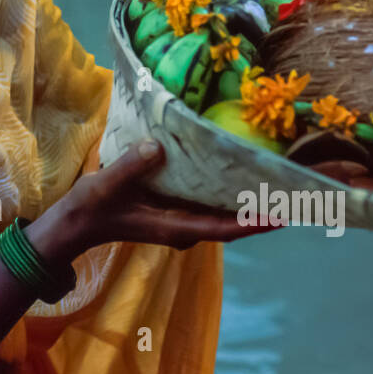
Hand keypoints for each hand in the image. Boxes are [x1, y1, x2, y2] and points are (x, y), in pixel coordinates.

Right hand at [63, 140, 284, 250]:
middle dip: (263, 210)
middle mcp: (184, 226)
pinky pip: (211, 203)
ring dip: (250, 201)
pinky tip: (239, 172)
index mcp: (174, 226)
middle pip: (233, 222)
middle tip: (296, 191)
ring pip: (224, 213)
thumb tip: (158, 146)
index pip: (224, 227)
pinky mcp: (175, 210)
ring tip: (278, 180)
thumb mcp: (107, 185)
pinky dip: (229, 192)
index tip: (284, 214)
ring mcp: (181, 220)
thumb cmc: (92, 206)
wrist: (76, 222)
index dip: (254, 221)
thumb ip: (131, 167)